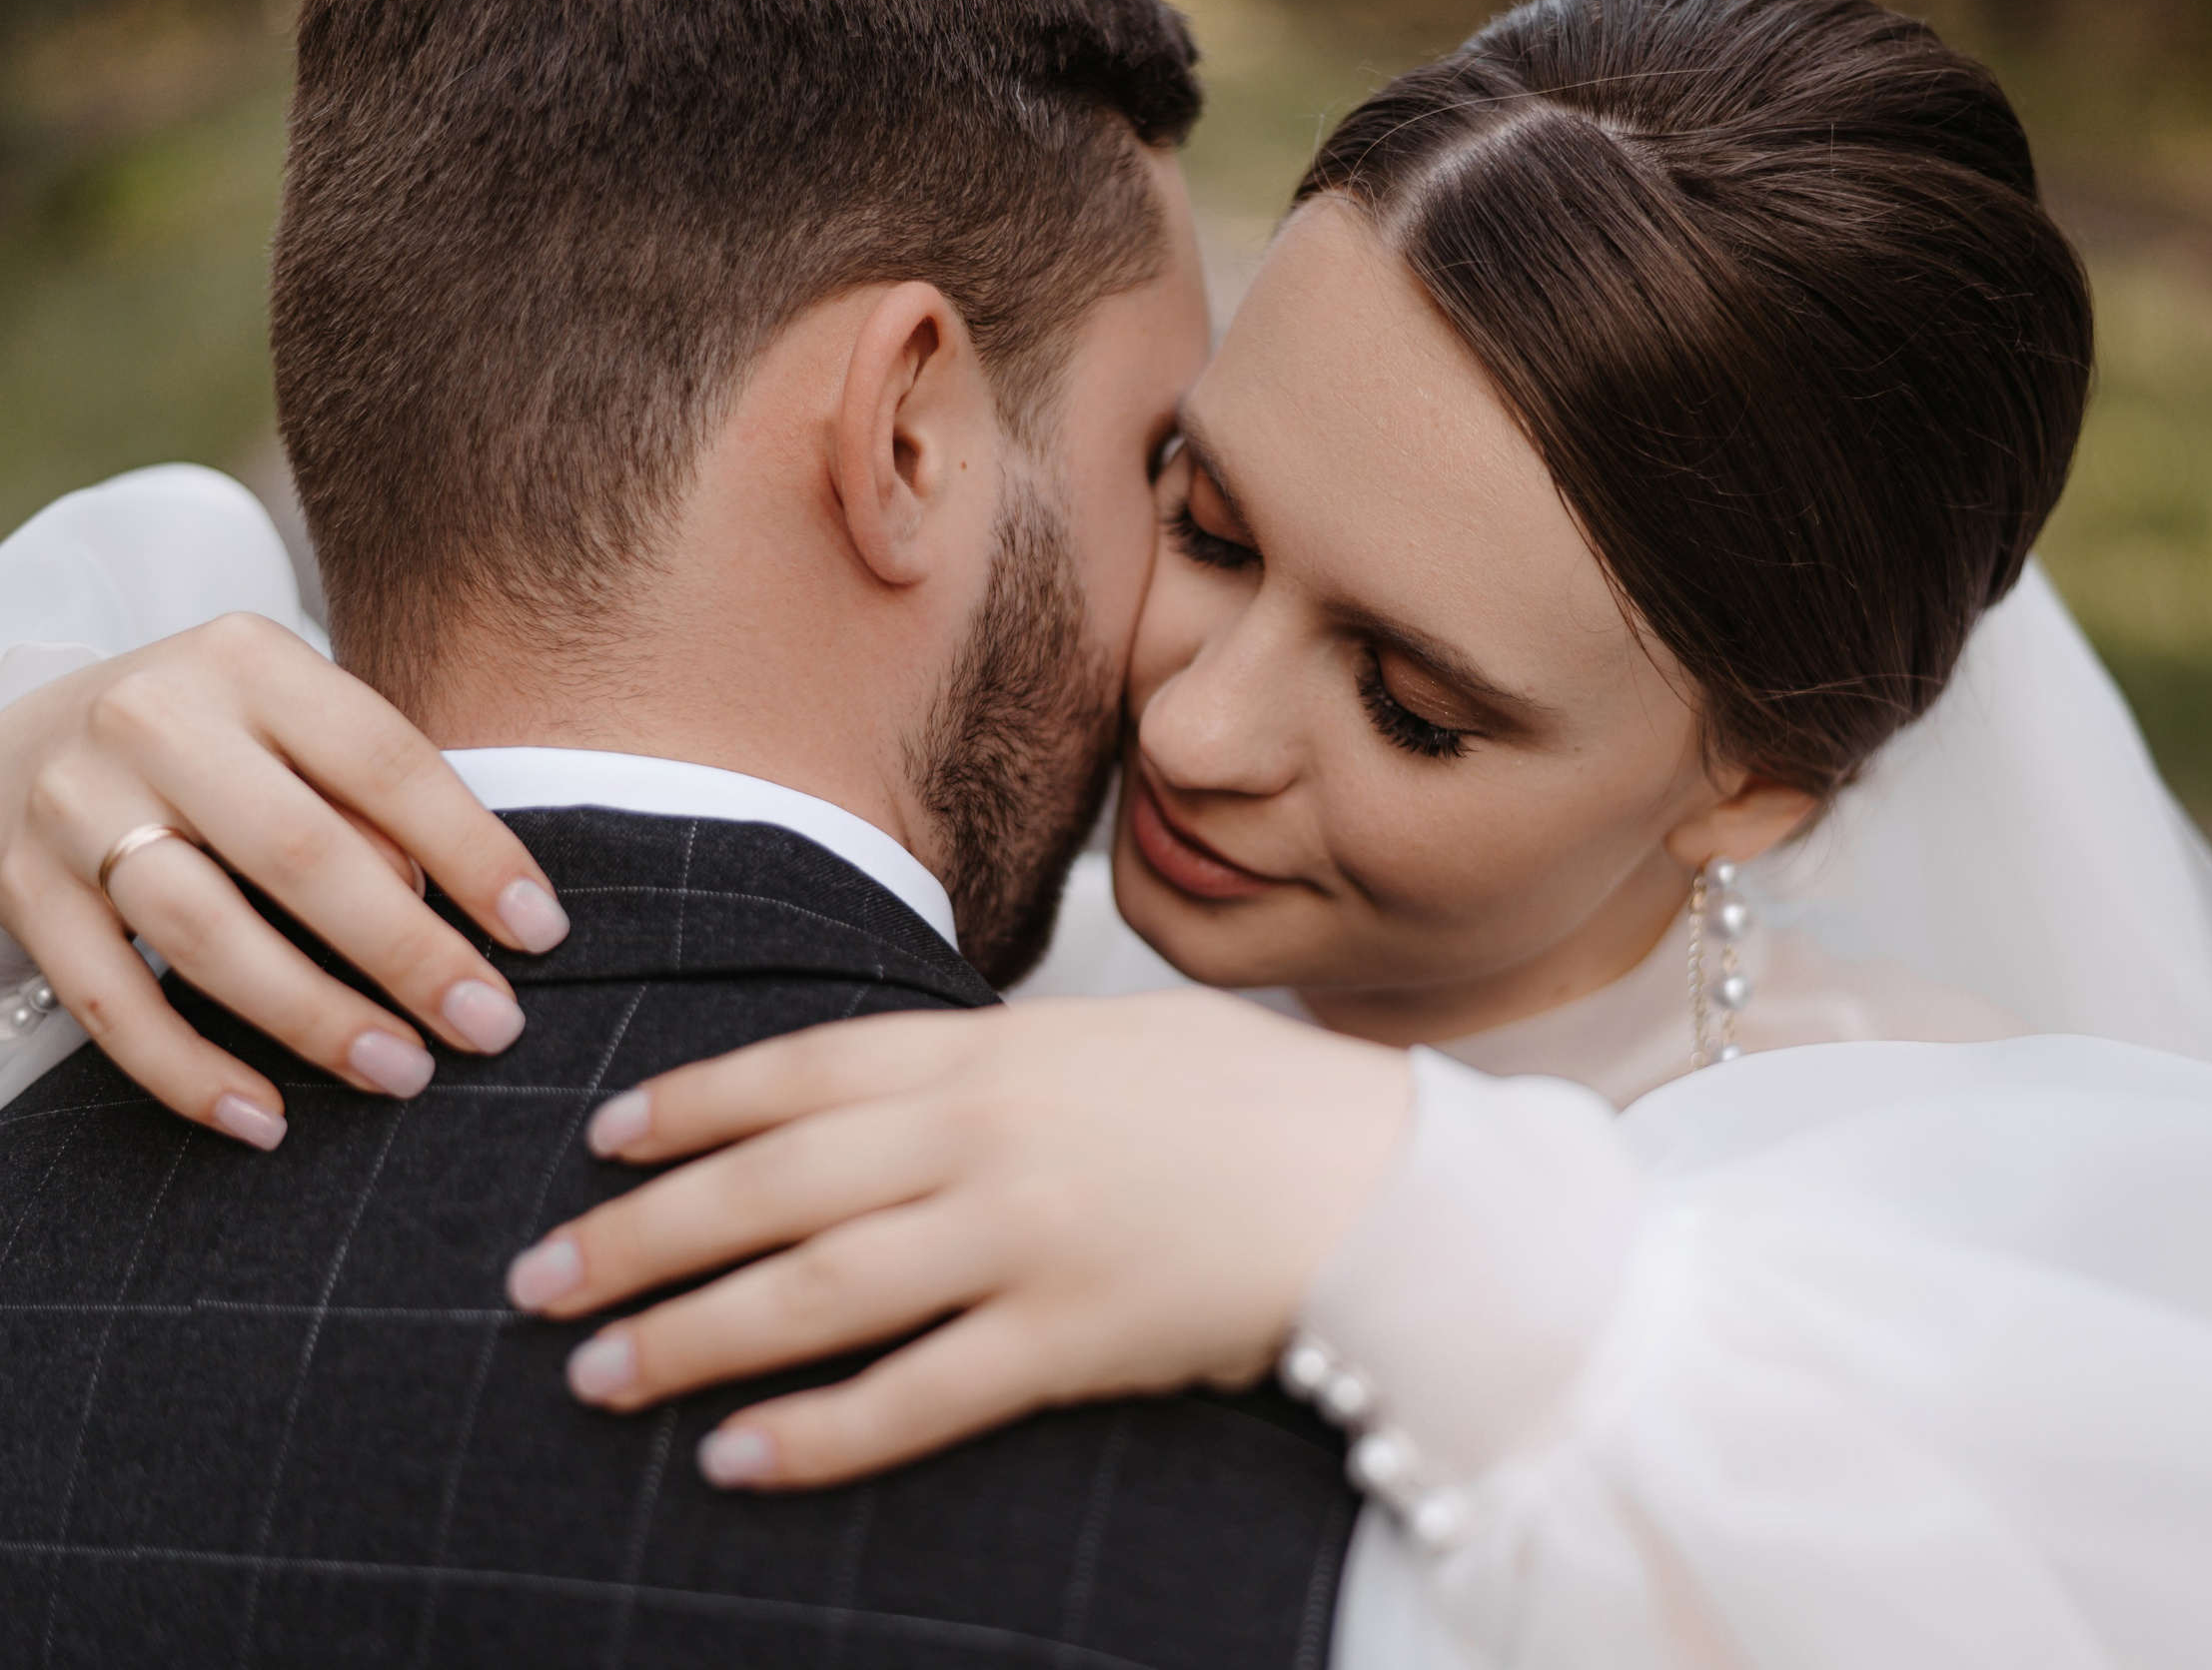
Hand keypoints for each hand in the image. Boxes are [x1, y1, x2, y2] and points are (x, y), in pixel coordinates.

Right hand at [0, 614, 568, 1146]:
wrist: (15, 741)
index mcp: (247, 660)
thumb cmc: (211, 743)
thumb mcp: (294, 725)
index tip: (540, 933)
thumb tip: (445, 900)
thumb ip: (370, 794)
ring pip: (205, 931)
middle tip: (489, 1025)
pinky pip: (111, 1001)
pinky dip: (190, 1069)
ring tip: (402, 1072)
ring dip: (314, 1017)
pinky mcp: (18, 889)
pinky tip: (265, 1119)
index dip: (471, 851)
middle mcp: (153, 719)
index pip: (383, 760)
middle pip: (299, 853)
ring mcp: (73, 805)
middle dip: (407, 952)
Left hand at [505, 990, 1412, 1488]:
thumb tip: (886, 1088)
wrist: (1386, 1183)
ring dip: (690, 1338)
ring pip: (814, 1295)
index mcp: (993, 1050)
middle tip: (538, 1283)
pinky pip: (914, 1398)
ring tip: (599, 1375)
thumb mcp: (1110, 1038)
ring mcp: (1021, 1242)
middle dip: (640, 1236)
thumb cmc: (1251, 1101)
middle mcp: (984, 1139)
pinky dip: (816, 1433)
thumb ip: (991, 1058)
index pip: (800, 1069)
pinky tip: (736, 1459)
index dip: (689, 1107)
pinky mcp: (1066, 1343)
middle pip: (771, 1190)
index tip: (604, 1140)